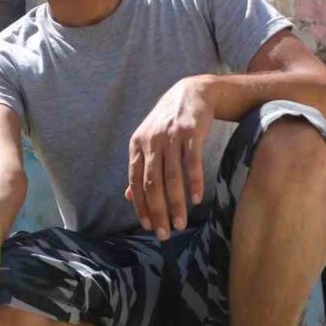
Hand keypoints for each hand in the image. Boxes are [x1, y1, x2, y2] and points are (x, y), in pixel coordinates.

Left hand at [126, 76, 215, 240]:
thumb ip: (140, 168)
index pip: (135, 182)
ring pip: (171, 176)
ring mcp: (170, 136)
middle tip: (165, 233)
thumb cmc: (169, 123)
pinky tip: (195, 199)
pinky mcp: (191, 131)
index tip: (149, 226)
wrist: (193, 92)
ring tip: (181, 222)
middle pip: (152, 183)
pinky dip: (193, 182)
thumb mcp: (148, 142)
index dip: (141, 206)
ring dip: (176, 203)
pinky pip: (191, 161)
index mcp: (136, 146)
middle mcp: (150, 141)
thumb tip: (129, 197)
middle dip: (158, 211)